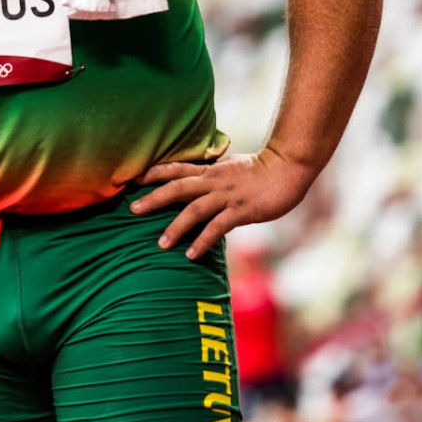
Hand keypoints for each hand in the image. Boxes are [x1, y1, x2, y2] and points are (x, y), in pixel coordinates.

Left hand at [130, 149, 316, 260]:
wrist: (288, 168)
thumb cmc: (262, 169)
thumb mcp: (233, 166)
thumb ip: (215, 174)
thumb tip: (200, 180)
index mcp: (211, 170)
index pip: (177, 168)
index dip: (155, 173)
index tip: (134, 179)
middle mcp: (214, 181)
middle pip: (177, 187)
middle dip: (153, 198)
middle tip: (132, 210)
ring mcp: (227, 196)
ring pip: (194, 209)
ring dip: (175, 227)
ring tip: (160, 244)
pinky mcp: (241, 211)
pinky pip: (217, 227)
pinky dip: (202, 241)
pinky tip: (190, 255)